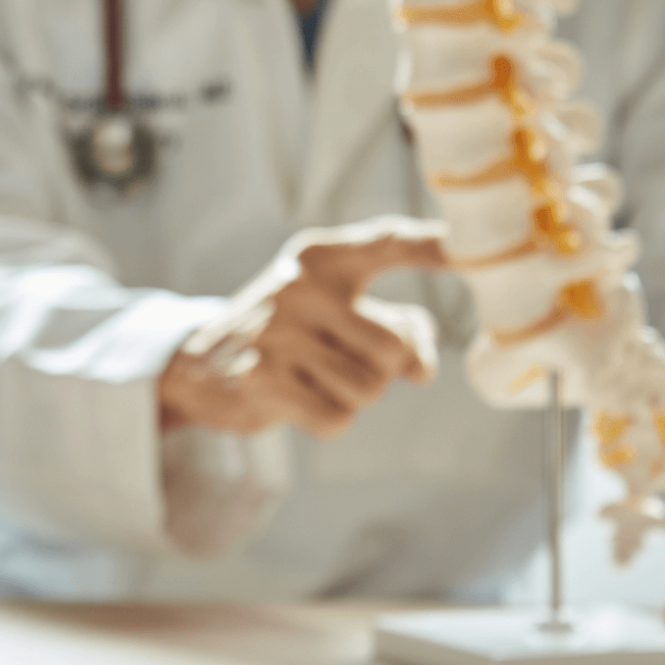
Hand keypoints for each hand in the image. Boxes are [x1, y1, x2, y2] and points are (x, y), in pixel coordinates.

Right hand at [158, 215, 447, 439]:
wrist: (198, 362)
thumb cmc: (289, 334)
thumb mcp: (339, 314)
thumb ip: (398, 328)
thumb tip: (422, 371)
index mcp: (323, 257)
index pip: (388, 241)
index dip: (433, 245)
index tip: (466, 245)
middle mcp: (300, 285)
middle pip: (394, 348)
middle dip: (380, 371)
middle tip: (335, 361)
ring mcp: (277, 332)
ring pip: (369, 388)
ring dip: (351, 398)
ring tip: (310, 378)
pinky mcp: (261, 379)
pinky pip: (337, 419)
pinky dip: (326, 422)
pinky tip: (294, 402)